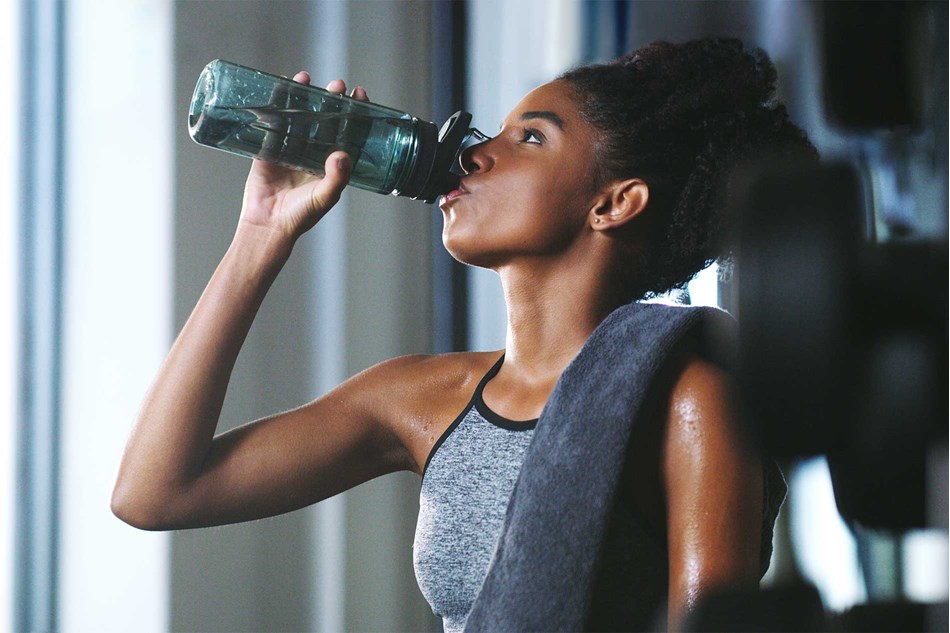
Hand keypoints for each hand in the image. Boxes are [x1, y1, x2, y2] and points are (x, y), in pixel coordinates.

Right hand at [239, 72, 369, 241]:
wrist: (268, 225)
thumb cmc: (300, 216)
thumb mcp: (324, 197)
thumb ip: (337, 177)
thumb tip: (343, 153)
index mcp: (330, 163)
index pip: (347, 131)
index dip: (355, 113)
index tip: (360, 94)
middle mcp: (312, 153)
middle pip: (324, 119)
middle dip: (330, 100)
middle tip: (336, 84)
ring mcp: (290, 149)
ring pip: (298, 116)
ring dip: (302, 97)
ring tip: (306, 78)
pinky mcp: (268, 149)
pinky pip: (272, 122)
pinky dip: (275, 104)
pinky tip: (280, 87)